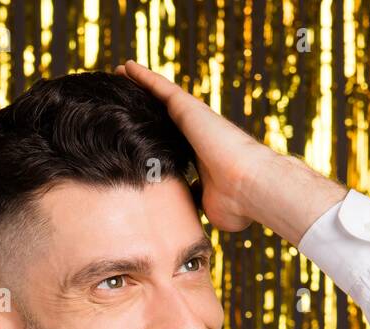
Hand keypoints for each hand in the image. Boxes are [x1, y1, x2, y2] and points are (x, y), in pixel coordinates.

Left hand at [115, 60, 278, 232]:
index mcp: (200, 156)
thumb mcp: (208, 208)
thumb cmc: (237, 204)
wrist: (249, 187)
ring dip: (140, 85)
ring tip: (120, 73)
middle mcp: (196, 133)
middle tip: (123, 98)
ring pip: (159, 96)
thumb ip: (193, 208)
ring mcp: (192, 118)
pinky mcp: (187, 107)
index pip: (172, 143)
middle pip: (163, 116)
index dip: (156, 138)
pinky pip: (159, 86)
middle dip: (146, 107)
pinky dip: (142, 76)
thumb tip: (182, 221)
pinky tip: (126, 67)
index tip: (139, 137)